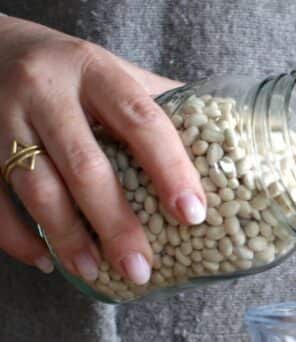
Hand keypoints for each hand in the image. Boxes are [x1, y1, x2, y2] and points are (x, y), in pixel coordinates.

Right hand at [0, 16, 205, 284]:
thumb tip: (227, 141)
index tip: (192, 214)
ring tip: (97, 272)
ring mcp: (1, 116)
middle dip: (116, 223)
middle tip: (141, 267)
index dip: (170, 168)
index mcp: (94, 69)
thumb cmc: (70, 70)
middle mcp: (45, 90)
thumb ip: (160, 102)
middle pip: (84, 165)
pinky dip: (16, 236)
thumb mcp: (115, 71)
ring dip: (68, 237)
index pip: (141, 119)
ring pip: (34, 186)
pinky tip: (46, 261)